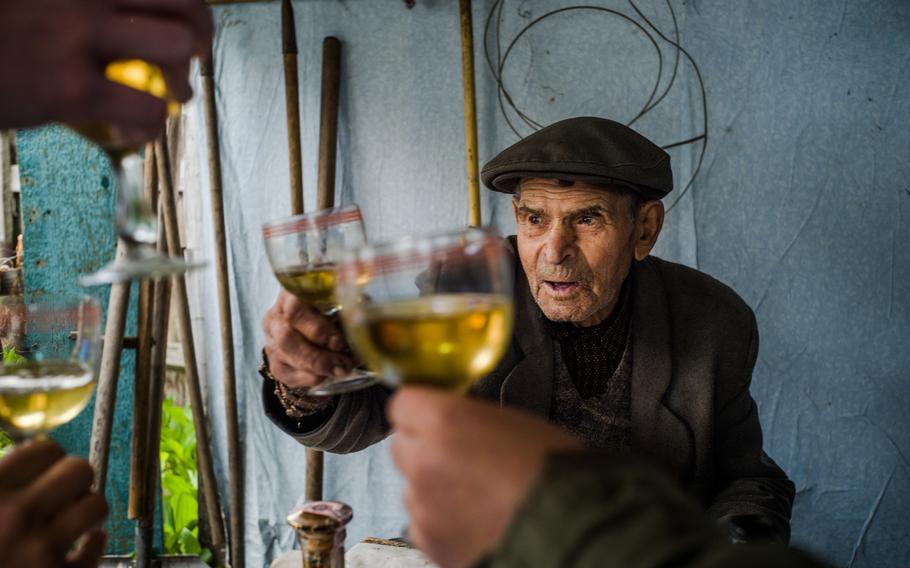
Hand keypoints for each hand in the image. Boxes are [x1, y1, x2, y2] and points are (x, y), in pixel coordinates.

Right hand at [0, 0, 212, 132]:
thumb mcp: (37, 2)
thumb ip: (87, 6)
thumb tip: (132, 20)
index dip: (188, 6)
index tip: (188, 23)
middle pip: (184, 2)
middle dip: (200, 36)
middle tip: (193, 59)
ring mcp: (76, 35)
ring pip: (175, 48)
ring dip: (182, 80)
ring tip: (168, 98)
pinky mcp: (70, 89)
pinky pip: (147, 109)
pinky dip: (151, 126)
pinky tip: (132, 130)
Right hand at [0, 439, 108, 567]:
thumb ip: (0, 478)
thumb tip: (29, 446)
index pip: (46, 448)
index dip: (47, 457)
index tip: (43, 468)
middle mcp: (16, 518)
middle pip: (79, 470)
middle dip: (73, 479)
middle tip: (61, 491)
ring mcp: (39, 551)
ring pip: (95, 505)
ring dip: (85, 510)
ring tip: (71, 517)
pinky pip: (96, 548)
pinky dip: (93, 544)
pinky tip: (81, 543)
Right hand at [262, 290, 354, 388]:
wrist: (317, 330)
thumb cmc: (332, 311)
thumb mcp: (342, 302)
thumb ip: (351, 304)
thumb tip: (367, 312)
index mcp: (291, 295)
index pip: (296, 309)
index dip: (317, 328)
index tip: (339, 342)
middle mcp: (276, 316)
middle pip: (287, 336)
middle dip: (317, 354)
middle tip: (342, 363)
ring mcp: (272, 339)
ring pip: (286, 355)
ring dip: (315, 367)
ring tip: (340, 371)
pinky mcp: (275, 361)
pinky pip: (286, 373)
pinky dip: (308, 378)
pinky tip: (325, 377)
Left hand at [388, 388, 582, 567]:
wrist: (570, 525)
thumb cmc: (553, 471)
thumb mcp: (511, 420)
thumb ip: (467, 418)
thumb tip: (454, 422)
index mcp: (443, 420)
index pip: (402, 404)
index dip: (419, 412)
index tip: (430, 418)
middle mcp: (424, 460)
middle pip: (401, 445)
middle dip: (423, 449)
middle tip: (459, 459)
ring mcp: (422, 504)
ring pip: (411, 487)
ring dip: (432, 488)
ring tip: (476, 496)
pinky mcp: (428, 540)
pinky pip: (421, 523)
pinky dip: (440, 522)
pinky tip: (474, 520)